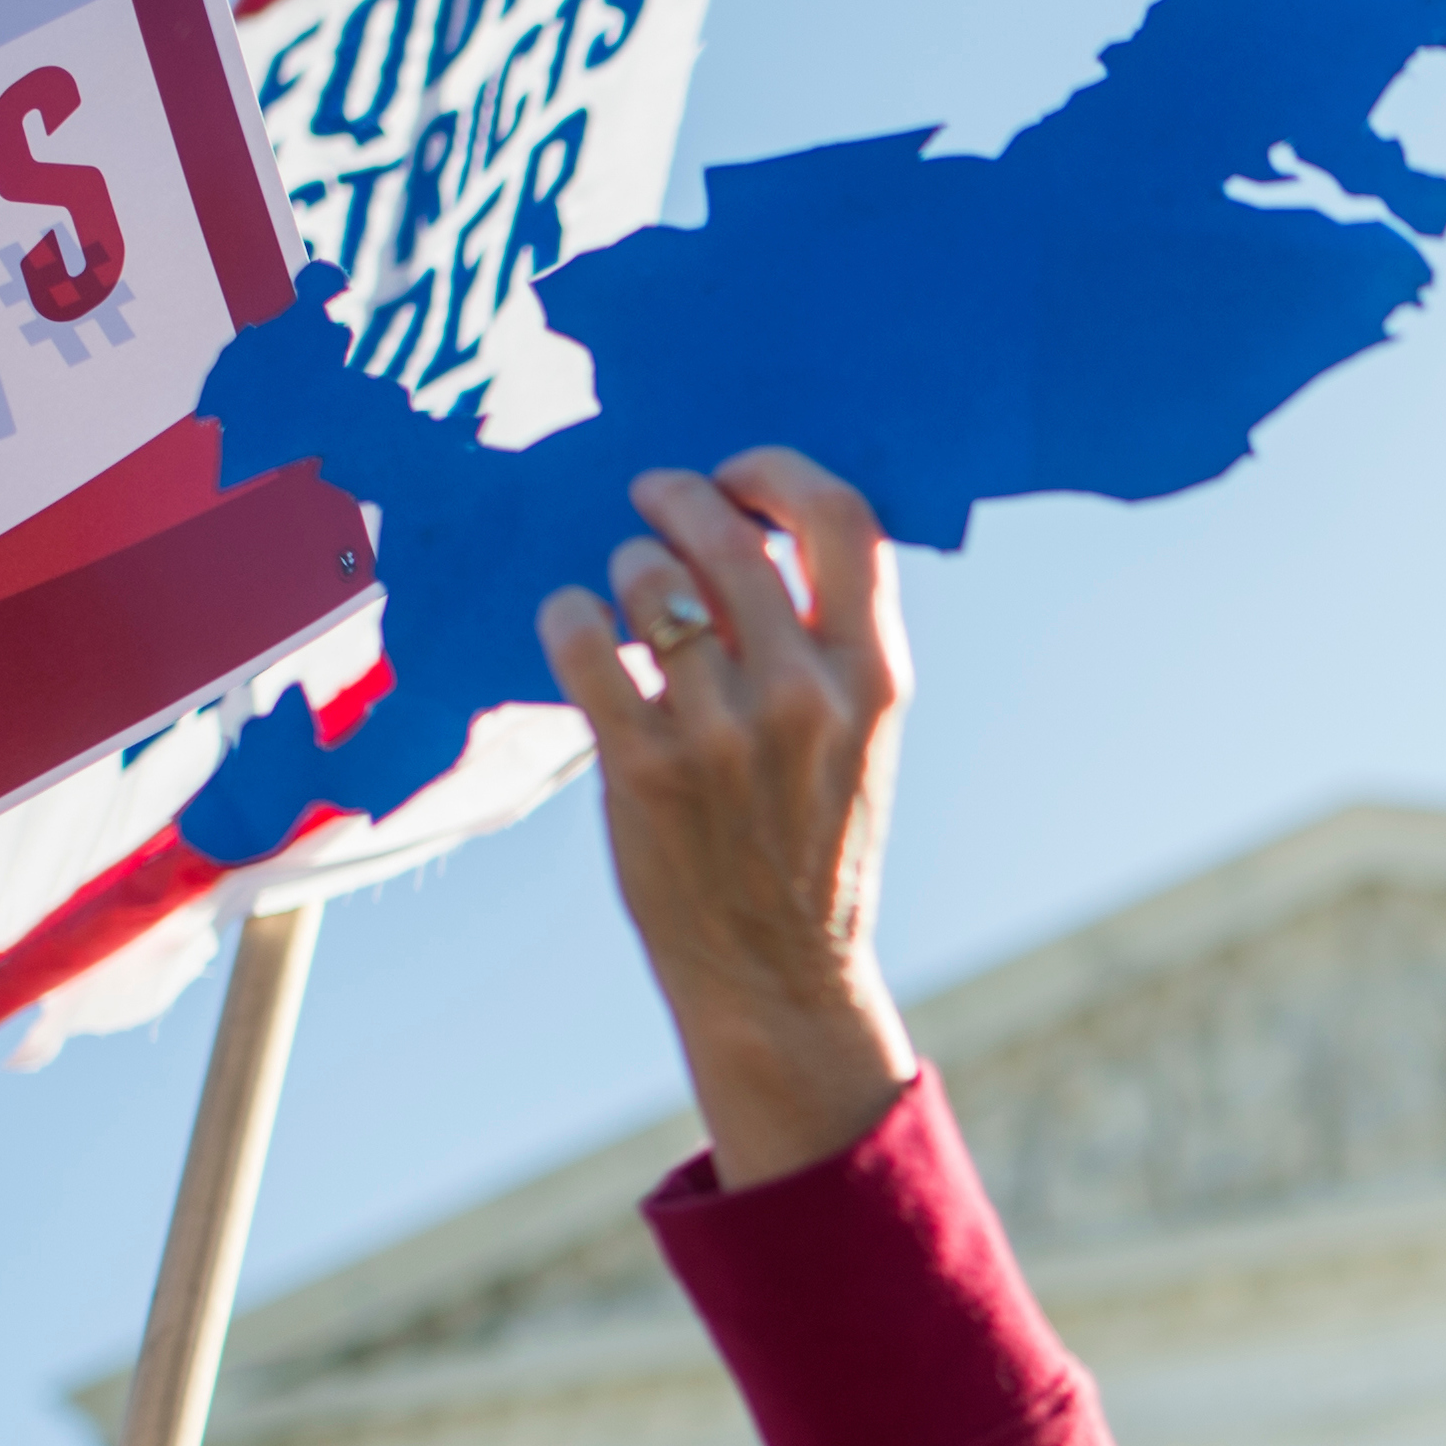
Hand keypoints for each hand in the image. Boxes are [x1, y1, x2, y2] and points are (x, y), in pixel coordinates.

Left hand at [535, 450, 917, 1188]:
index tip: (737, 478)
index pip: (841, 517)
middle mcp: (806, 695)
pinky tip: (577, 632)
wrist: (780, 974)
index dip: (775, 471)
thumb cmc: (813, 844)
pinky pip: (581, 638)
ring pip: (647, 576)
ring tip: (625, 597)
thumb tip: (755, 525)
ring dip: (624, 566)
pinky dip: (567, 617)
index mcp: (877, 677)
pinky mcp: (644, 767)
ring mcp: (722, 731)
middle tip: (652, 503)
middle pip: (726, 532)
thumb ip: (830, 639)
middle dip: (675, 497)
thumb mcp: (864, 736)